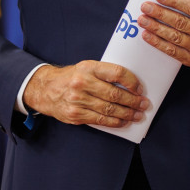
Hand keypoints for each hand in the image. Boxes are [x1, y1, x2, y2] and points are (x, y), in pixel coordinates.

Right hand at [23, 61, 148, 127]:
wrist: (45, 89)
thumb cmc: (71, 77)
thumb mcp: (86, 68)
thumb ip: (104, 74)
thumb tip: (130, 85)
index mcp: (88, 68)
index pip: (116, 72)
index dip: (131, 81)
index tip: (140, 88)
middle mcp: (83, 83)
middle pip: (114, 94)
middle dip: (133, 101)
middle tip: (144, 104)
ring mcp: (78, 100)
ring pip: (109, 109)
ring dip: (127, 114)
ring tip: (138, 115)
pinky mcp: (75, 115)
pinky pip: (100, 120)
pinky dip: (114, 122)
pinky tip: (123, 121)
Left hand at [139, 0, 189, 70]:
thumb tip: (169, 0)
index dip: (175, 1)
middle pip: (180, 22)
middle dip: (160, 14)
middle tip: (146, 7)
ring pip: (174, 37)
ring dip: (156, 28)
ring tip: (143, 20)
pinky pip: (173, 52)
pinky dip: (158, 43)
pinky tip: (148, 36)